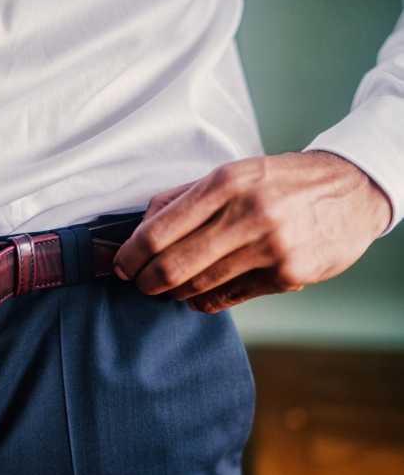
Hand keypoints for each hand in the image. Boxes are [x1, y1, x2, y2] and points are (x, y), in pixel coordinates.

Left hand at [113, 151, 391, 312]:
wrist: (352, 191)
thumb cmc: (281, 182)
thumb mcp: (233, 173)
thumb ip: (183, 197)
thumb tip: (141, 226)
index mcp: (226, 183)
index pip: (159, 230)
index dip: (132, 254)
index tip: (122, 265)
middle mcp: (247, 214)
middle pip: (173, 265)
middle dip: (146, 281)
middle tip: (139, 283)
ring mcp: (270, 248)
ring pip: (199, 285)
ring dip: (174, 292)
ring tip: (167, 288)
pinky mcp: (288, 275)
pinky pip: (229, 297)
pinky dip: (205, 300)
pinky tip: (198, 295)